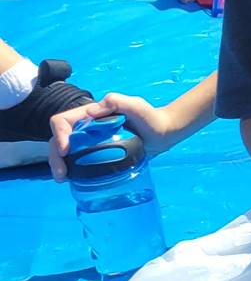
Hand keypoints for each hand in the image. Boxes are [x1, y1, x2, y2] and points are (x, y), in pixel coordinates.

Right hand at [49, 92, 179, 180]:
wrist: (163, 132)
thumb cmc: (151, 117)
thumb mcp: (135, 105)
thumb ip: (116, 102)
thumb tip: (90, 113)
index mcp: (91, 114)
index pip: (63, 121)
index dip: (60, 134)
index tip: (66, 150)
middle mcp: (87, 126)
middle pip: (60, 138)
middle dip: (55, 155)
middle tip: (62, 174)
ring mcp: (91, 140)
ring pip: (65, 150)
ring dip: (59, 164)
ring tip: (63, 178)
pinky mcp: (97, 152)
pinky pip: (77, 158)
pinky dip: (71, 167)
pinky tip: (73, 178)